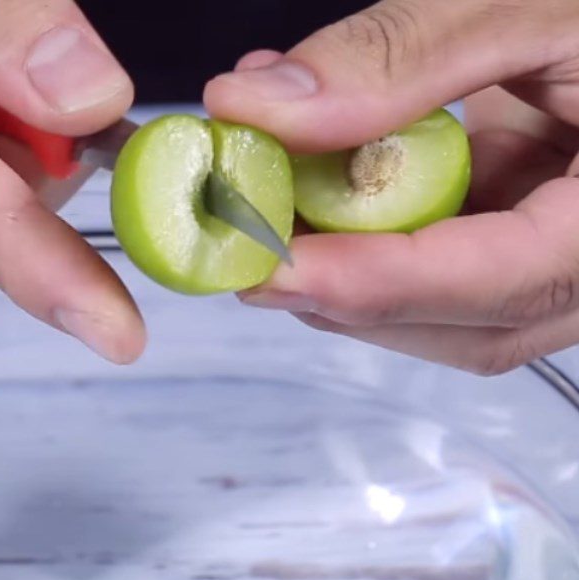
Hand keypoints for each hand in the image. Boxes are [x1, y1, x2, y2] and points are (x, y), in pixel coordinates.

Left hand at [205, 0, 578, 374]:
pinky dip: (365, 239)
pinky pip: (436, 273)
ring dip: (345, 270)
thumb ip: (399, 56)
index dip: (383, 284)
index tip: (276, 270)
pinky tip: (319, 183)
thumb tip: (251, 105)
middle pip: (462, 327)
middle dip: (347, 292)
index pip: (507, 283)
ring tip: (277, 200)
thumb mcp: (526, 0)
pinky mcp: (518, 248)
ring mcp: (555, 266)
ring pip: (441, 316)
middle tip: (251, 239)